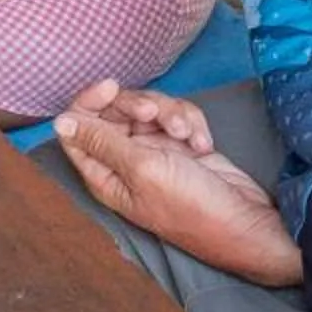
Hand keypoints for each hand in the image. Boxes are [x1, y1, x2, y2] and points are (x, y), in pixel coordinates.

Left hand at [51, 80, 301, 287]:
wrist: (251, 223)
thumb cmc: (194, 207)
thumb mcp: (144, 171)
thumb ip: (102, 142)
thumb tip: (60, 122)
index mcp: (105, 174)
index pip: (76, 127)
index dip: (89, 102)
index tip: (112, 88)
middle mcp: (125, 161)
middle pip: (114, 111)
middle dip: (139, 105)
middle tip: (157, 114)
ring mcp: (155, 153)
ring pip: (149, 108)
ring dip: (171, 114)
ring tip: (189, 136)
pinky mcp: (183, 146)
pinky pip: (177, 115)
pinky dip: (191, 122)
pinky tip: (204, 144)